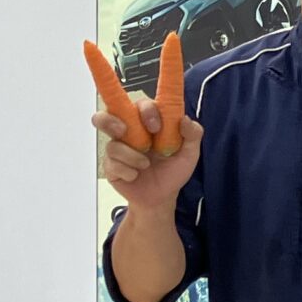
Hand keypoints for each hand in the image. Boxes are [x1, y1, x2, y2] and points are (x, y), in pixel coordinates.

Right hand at [97, 97, 200, 213]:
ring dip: (130, 156)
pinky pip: (112, 164)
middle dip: (112, 121)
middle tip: (124, 131)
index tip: (156, 127)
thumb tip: (185, 120)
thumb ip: (193, 134)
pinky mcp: (110, 165)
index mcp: (148, 122)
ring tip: (145, 165)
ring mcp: (117, 147)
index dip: (146, 111)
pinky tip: (135, 176)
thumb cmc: (174, 170)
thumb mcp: (190, 153)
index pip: (141, 105)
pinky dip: (128, 172)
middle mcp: (129, 131)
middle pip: (108, 114)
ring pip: (112, 145)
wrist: (162, 197)